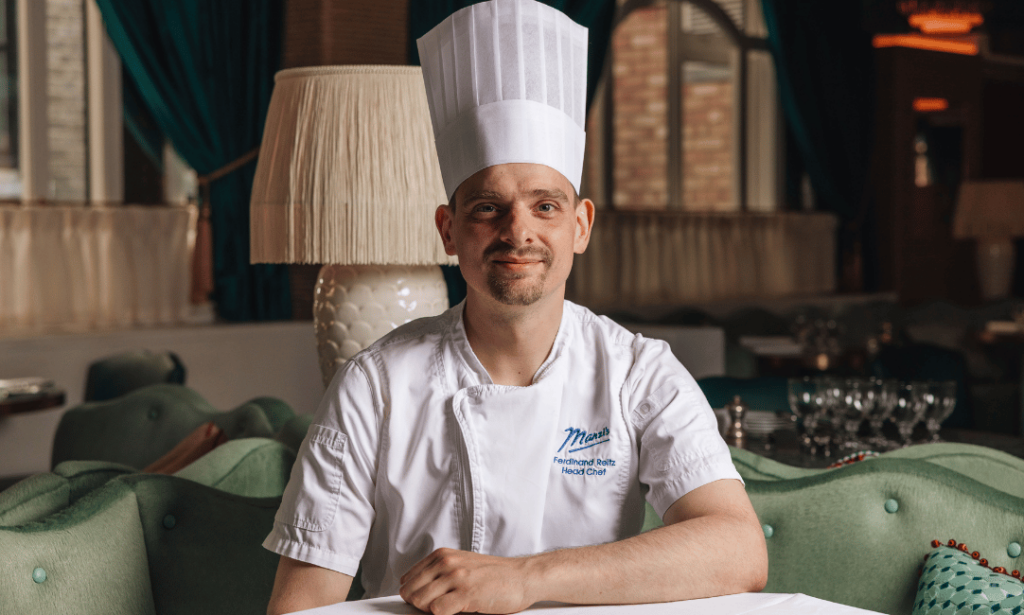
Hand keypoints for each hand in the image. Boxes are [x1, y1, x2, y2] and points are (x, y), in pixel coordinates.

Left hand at [399, 548, 536, 614]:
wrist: (523, 577)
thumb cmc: (495, 575)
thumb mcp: (463, 565)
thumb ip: (440, 573)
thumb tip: (416, 591)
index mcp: (442, 555)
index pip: (409, 579)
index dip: (414, 594)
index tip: (423, 601)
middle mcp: (447, 563)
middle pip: (411, 591)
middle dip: (419, 604)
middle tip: (437, 608)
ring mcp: (456, 577)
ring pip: (420, 601)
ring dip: (430, 611)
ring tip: (448, 609)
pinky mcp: (466, 593)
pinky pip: (437, 610)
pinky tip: (457, 611)